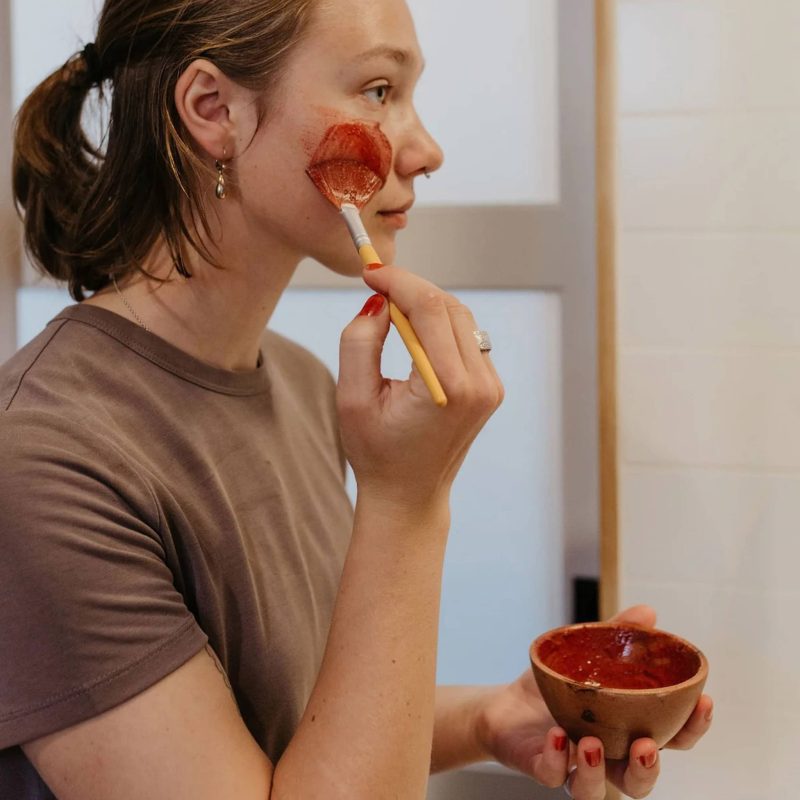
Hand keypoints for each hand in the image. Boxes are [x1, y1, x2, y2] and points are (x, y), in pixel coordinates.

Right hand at [337, 265, 503, 511]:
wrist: (409, 494)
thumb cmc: (375, 452)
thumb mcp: (352, 398)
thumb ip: (360, 342)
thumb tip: (379, 302)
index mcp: (448, 389)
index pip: (430, 309)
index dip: (399, 281)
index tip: (370, 273)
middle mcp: (479, 385)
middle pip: (449, 307)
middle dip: (411, 288)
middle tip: (376, 287)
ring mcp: (490, 386)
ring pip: (461, 318)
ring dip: (426, 304)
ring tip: (391, 310)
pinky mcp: (491, 388)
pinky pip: (467, 337)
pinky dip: (440, 324)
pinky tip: (414, 332)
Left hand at [476, 606, 712, 798]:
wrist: (505, 706)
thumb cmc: (555, 685)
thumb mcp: (584, 654)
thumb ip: (615, 636)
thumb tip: (648, 612)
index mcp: (628, 731)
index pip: (673, 739)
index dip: (693, 727)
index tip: (703, 701)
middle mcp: (607, 756)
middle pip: (639, 780)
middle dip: (648, 769)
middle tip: (646, 745)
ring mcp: (573, 766)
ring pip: (596, 790)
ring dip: (598, 772)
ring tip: (592, 744)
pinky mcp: (542, 767)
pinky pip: (552, 774)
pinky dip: (556, 759)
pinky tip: (556, 736)